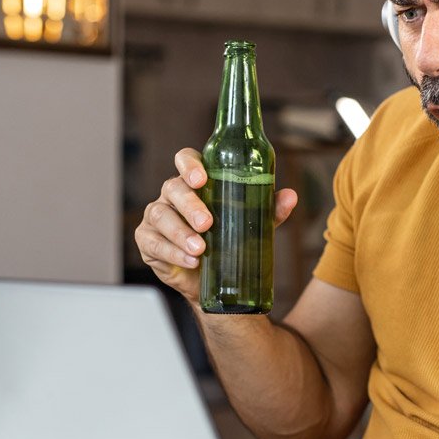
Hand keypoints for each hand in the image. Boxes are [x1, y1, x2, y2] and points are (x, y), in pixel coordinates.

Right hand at [134, 148, 297, 302]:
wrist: (214, 278)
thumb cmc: (229, 238)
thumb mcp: (252, 223)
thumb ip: (269, 209)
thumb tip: (290, 196)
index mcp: (195, 181)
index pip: (186, 159)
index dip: (190, 165)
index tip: (202, 179)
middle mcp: (172, 194)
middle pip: (173, 189)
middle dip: (190, 205)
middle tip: (207, 224)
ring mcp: (157, 215)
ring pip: (161, 216)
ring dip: (180, 233)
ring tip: (200, 249)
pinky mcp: (147, 240)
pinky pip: (154, 243)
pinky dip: (173, 253)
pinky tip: (190, 261)